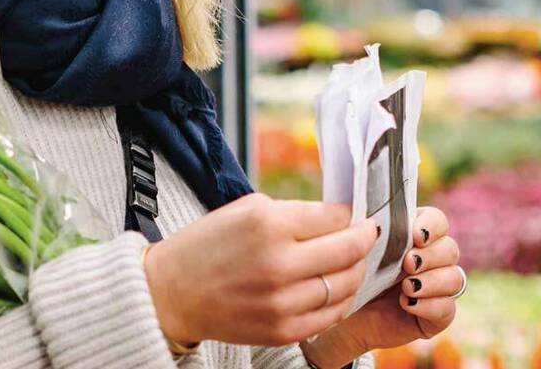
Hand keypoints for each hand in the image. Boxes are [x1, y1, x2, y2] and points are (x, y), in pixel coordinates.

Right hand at [142, 194, 377, 348]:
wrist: (172, 292)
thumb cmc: (208, 245)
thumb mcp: (245, 209)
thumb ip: (293, 212)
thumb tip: (339, 217)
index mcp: (266, 224)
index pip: (334, 217)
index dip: (350, 214)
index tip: (354, 214)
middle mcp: (277, 263)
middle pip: (348, 250)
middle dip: (365, 238)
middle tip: (368, 232)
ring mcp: (281, 301)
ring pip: (346, 284)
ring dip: (356, 269)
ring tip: (352, 260)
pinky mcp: (283, 330)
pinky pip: (332, 315)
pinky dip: (342, 299)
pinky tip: (337, 286)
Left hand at [320, 207, 462, 356]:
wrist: (341, 313)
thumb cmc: (350, 273)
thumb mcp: (359, 249)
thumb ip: (374, 232)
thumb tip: (378, 221)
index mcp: (413, 236)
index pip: (438, 221)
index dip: (432, 226)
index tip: (416, 235)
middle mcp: (430, 260)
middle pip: (450, 248)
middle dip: (431, 255)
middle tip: (408, 263)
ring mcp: (436, 289)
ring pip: (455, 278)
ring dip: (433, 281)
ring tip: (407, 287)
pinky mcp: (436, 317)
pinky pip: (448, 309)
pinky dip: (430, 305)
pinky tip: (407, 304)